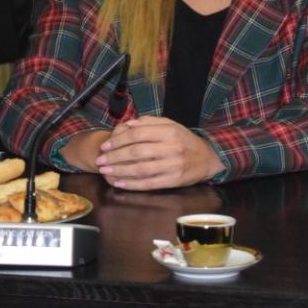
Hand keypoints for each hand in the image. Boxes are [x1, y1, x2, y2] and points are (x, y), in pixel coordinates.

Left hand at [94, 117, 223, 190]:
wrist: (207, 157)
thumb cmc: (183, 140)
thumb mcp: (170, 124)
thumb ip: (148, 122)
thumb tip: (127, 125)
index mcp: (168, 132)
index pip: (137, 134)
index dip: (118, 140)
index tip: (105, 146)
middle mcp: (171, 148)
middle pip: (136, 152)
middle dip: (115, 157)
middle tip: (100, 160)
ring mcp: (173, 165)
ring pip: (141, 169)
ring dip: (120, 171)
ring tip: (105, 171)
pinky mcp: (174, 181)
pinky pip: (149, 183)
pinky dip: (133, 185)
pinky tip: (120, 183)